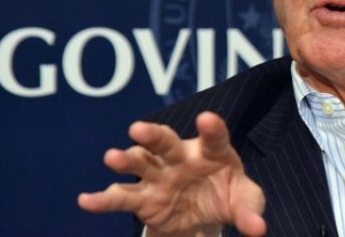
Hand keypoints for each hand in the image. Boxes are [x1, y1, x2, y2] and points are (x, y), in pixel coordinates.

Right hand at [78, 112, 266, 236]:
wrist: (203, 215)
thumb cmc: (228, 195)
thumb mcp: (244, 202)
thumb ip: (249, 212)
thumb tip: (258, 230)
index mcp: (212, 150)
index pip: (214, 136)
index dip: (212, 127)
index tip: (207, 119)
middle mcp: (180, 156)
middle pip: (165, 141)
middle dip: (152, 135)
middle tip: (138, 129)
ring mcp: (158, 174)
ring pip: (139, 162)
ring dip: (125, 159)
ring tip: (112, 158)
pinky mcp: (143, 197)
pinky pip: (121, 196)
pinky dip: (103, 199)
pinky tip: (86, 200)